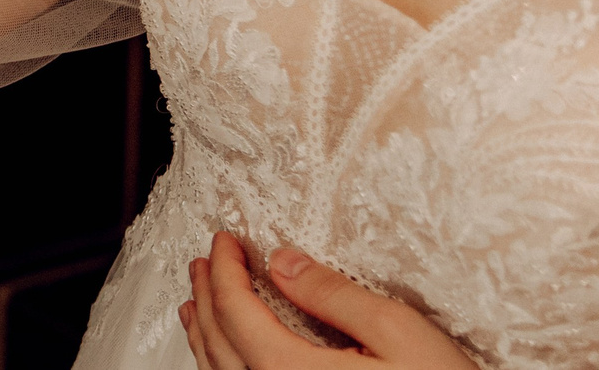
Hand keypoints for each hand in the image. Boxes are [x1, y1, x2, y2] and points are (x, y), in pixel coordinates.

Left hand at [181, 232, 476, 368]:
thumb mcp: (399, 334)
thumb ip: (334, 296)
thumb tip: (283, 263)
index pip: (236, 313)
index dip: (224, 270)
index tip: (224, 241)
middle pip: (221, 345)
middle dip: (208, 298)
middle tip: (204, 263)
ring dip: (206, 336)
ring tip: (198, 306)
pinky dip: (224, 367)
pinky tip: (228, 357)